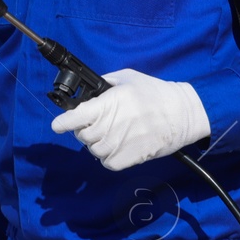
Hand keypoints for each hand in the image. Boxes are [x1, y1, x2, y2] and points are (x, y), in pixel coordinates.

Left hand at [50, 67, 209, 170]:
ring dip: (97, 142)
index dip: (62, 123)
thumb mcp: (127, 78)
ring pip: (93, 150)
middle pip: (82, 135)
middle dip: (86, 128)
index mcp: (107, 104)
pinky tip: (119, 144)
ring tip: (113, 132)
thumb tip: (87, 90)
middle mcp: (110, 125)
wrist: (181, 114)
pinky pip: (106, 162)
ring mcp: (118, 144)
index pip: (73, 118)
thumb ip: (103, 83)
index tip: (58, 125)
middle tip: (100, 122)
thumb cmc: (155, 93)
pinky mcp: (128, 159)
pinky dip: (109, 156)